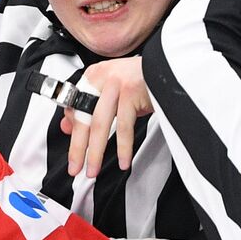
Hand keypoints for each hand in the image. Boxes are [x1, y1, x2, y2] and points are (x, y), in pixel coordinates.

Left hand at [59, 57, 152, 178]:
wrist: (172, 70)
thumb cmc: (144, 81)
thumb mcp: (114, 93)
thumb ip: (92, 107)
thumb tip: (68, 126)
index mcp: (95, 75)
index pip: (74, 107)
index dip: (72, 132)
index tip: (72, 153)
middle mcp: (103, 77)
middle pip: (83, 117)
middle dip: (78, 148)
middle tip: (76, 167)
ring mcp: (117, 84)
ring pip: (100, 124)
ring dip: (95, 152)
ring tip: (93, 170)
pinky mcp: (132, 92)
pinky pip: (124, 127)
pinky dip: (123, 148)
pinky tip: (123, 161)